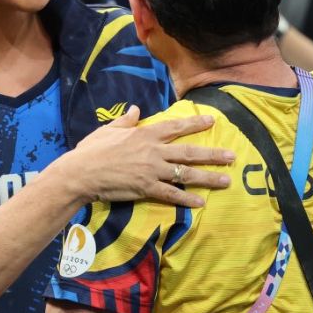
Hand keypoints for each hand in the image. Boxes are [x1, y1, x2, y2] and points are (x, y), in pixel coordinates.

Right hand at [63, 106, 233, 207]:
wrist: (81, 173)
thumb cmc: (92, 150)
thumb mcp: (109, 129)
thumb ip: (126, 120)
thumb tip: (136, 109)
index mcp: (145, 134)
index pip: (176, 127)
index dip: (195, 124)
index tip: (212, 121)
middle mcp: (153, 151)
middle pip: (189, 152)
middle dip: (212, 154)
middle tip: (231, 156)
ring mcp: (151, 170)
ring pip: (185, 174)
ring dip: (208, 177)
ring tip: (226, 180)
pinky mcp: (146, 188)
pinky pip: (171, 194)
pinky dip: (186, 199)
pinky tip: (201, 203)